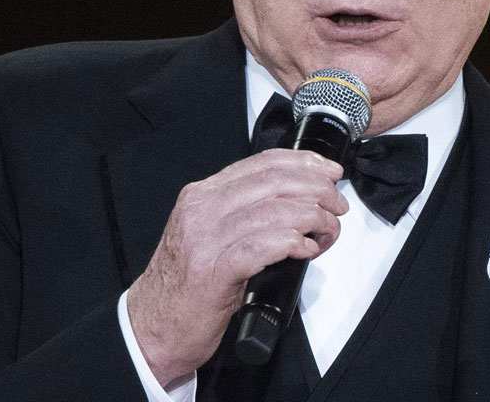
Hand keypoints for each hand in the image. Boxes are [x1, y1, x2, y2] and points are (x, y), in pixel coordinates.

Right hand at [126, 149, 347, 386]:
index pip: (262, 163)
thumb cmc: (186, 285)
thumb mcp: (210, 235)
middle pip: (274, 182)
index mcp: (202, 195)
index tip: (329, 171)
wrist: (152, 327)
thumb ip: (243, 212)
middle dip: (317, 190)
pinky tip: (306, 250)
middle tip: (337, 205)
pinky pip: (264, 246)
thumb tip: (296, 199)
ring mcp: (206, 240)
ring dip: (313, 219)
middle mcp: (202, 210)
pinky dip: (294, 243)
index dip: (304, 162)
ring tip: (326, 232)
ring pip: (275, 211)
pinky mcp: (215, 272)